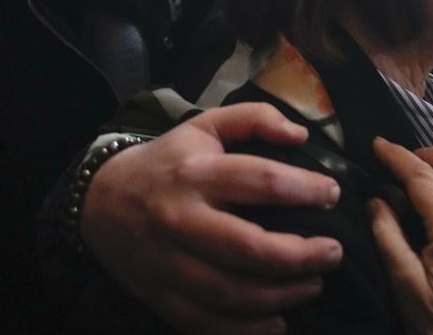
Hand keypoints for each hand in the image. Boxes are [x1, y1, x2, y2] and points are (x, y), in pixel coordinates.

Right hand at [80, 103, 343, 334]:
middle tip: (333, 252)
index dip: (304, 189)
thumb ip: (254, 118)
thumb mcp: (205, 126)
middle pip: (249, 248)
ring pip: (232, 293)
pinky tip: (278, 320)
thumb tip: (300, 136)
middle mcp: (180, 220)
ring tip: (313, 284)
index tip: (332, 195)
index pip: (260, 181)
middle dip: (302, 255)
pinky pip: (207, 322)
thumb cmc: (167, 162)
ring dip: (283, 295)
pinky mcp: (160, 296)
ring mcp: (168, 263)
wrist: (99, 201)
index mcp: (195, 173)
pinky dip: (247, 330)